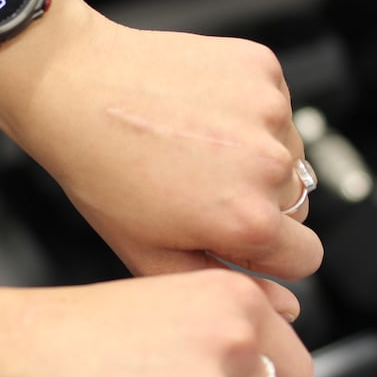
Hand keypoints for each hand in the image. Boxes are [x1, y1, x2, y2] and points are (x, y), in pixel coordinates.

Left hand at [0, 1, 323, 282]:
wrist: (73, 88)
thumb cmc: (101, 172)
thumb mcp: (150, 253)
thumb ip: (221, 284)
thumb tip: (283, 308)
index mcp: (249, 218)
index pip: (304, 258)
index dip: (264, 254)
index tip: (230, 235)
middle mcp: (270, 164)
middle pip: (297, 206)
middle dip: (259, 203)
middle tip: (199, 187)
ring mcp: (269, 110)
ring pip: (288, 154)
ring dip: (255, 156)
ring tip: (193, 148)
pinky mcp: (262, 68)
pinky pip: (275, 106)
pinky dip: (247, 112)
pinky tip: (199, 114)